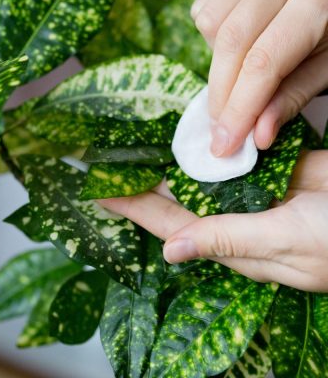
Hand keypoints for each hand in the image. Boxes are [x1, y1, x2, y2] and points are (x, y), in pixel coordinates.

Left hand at [99, 151, 327, 291]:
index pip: (168, 224)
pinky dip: (210, 143)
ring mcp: (256, 193)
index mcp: (234, 244)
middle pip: (175, 197)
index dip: (131, 207)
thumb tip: (170, 250)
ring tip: (132, 142)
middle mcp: (236, 219)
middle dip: (140, 181)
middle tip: (101, 160)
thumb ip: (228, 241)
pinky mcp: (277, 169)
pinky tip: (184, 130)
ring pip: (200, 174)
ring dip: (169, 159)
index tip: (94, 191)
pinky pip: (233, 156)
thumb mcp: (286, 244)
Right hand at [192, 0, 327, 155]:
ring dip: (217, 61)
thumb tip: (256, 136)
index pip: (264, 62)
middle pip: (231, 42)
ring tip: (242, 72)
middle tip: (220, 128)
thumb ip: (294, 95)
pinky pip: (206, 5)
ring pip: (211, 22)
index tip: (225, 144)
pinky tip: (239, 41)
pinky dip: (214, 34)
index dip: (240, 108)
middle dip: (221, 94)